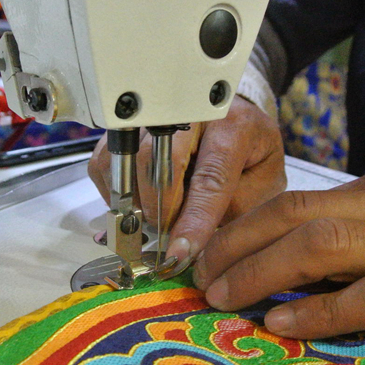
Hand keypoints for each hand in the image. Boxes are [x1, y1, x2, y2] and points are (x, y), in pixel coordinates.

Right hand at [87, 95, 286, 261]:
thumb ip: (231, 217)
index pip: (209, 177)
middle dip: (159, 209)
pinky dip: (114, 191)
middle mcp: (190, 112)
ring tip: (151, 219)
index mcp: (233, 127)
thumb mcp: (260, 189)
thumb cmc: (249, 162)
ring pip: (126, 159)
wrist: (233, 128)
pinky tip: (135, 203)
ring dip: (135, 201)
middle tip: (166, 234)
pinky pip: (104, 160)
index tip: (182, 252)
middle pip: (157, 160)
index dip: (194, 220)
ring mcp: (155, 114)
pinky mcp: (128, 126)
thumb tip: (192, 249)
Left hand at [193, 162, 364, 341]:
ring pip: (320, 248)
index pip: (295, 200)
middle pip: (293, 217)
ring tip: (224, 300)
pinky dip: (321, 310)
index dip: (243, 228)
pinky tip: (284, 323)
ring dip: (261, 274)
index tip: (211, 253)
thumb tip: (310, 247)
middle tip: (200, 279)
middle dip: (236, 247)